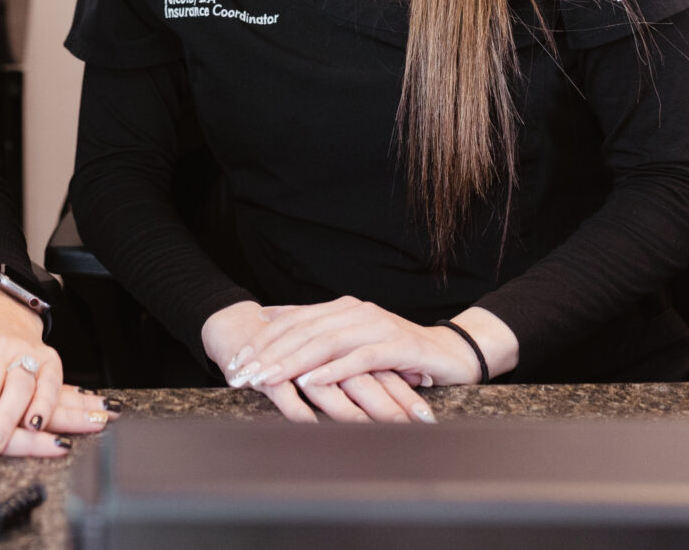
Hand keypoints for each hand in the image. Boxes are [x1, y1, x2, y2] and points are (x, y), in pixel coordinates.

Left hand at [201, 300, 429, 424]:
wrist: (452, 354)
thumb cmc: (398, 352)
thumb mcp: (352, 339)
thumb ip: (315, 328)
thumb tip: (267, 316)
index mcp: (342, 308)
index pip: (293, 321)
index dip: (262, 340)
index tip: (237, 360)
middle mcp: (357, 311)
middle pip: (303, 332)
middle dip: (269, 354)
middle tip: (242, 374)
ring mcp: (377, 326)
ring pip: (326, 343)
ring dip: (293, 363)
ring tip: (266, 379)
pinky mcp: (398, 346)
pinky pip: (361, 359)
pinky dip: (334, 370)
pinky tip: (312, 381)